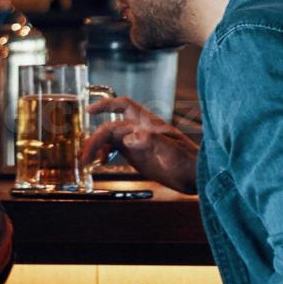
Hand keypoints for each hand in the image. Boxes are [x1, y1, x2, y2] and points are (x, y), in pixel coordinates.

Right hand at [83, 97, 198, 193]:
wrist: (197, 178)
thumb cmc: (190, 163)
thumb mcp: (173, 152)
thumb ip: (152, 141)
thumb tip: (129, 137)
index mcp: (149, 124)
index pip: (124, 107)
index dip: (106, 105)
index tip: (89, 111)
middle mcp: (140, 131)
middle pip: (110, 128)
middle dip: (95, 139)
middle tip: (85, 156)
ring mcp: (137, 143)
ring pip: (109, 139)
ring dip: (95, 147)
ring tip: (85, 161)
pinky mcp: (136, 155)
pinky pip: (114, 150)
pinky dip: (103, 154)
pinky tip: (100, 163)